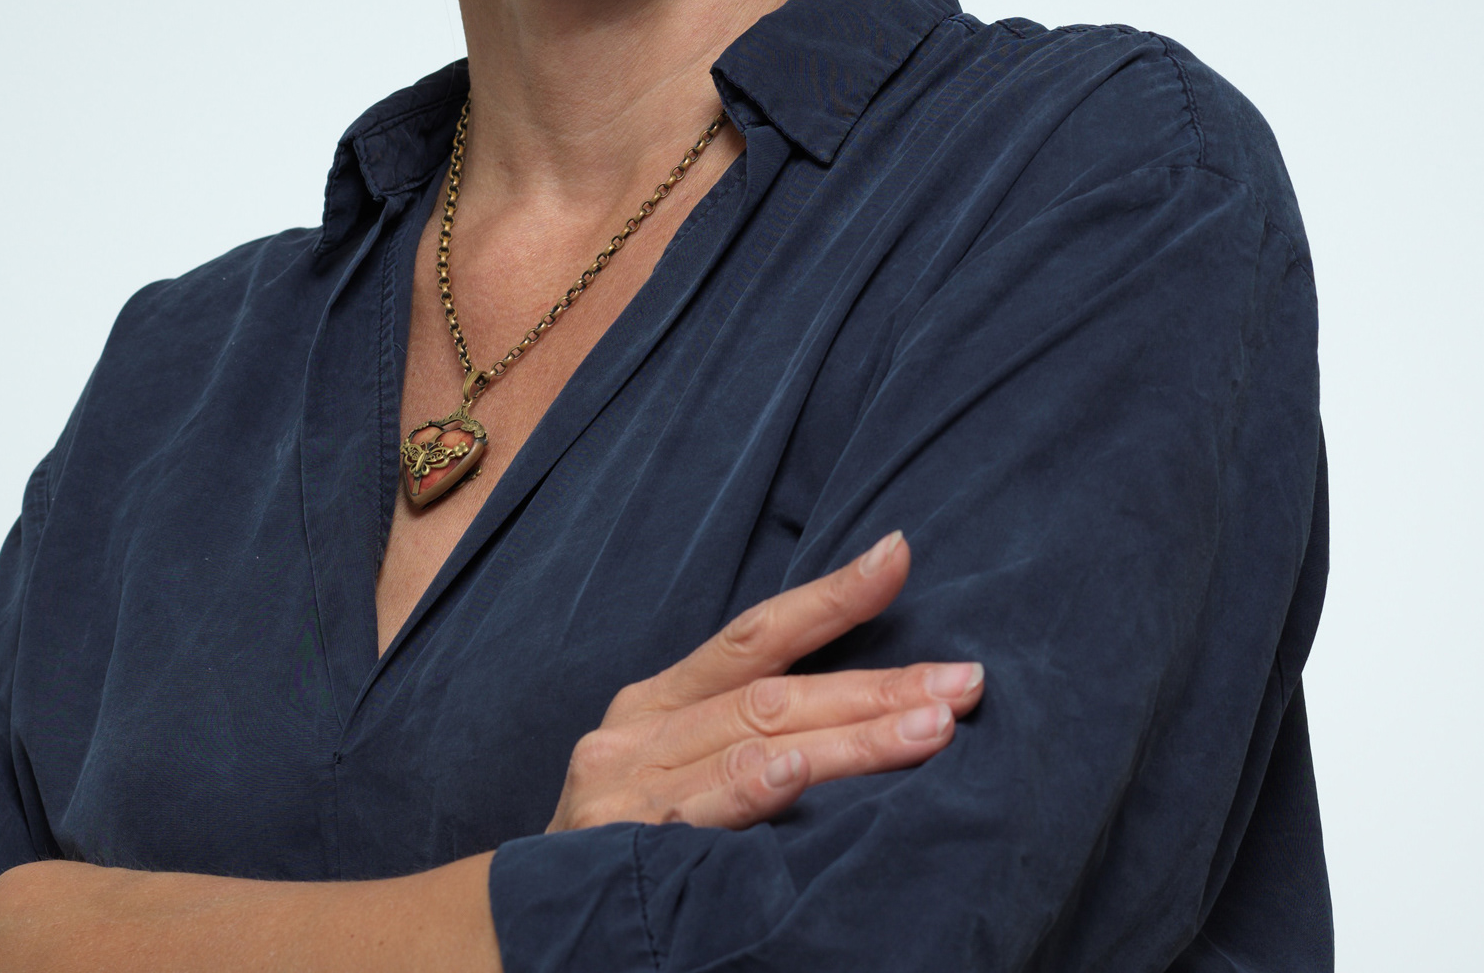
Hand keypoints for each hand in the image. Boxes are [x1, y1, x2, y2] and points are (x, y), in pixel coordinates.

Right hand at [546, 531, 981, 832]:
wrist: (519, 929)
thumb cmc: (617, 846)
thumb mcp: (668, 772)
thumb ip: (740, 736)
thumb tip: (862, 714)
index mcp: (657, 703)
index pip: (755, 634)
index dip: (829, 595)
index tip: (899, 554)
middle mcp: (638, 732)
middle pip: (775, 693)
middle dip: (879, 687)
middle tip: (964, 683)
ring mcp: (625, 788)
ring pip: (753, 742)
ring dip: (851, 737)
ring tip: (928, 727)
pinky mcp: (616, 846)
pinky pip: (695, 814)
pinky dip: (749, 789)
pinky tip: (797, 772)